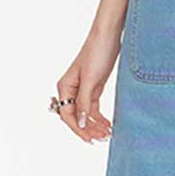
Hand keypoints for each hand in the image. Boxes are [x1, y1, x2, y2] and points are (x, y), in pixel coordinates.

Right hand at [54, 25, 121, 142]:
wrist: (109, 35)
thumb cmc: (97, 53)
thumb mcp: (91, 79)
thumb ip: (84, 102)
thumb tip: (80, 123)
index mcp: (65, 87)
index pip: (68, 115)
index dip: (78, 129)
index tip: (90, 140)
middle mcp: (71, 89)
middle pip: (76, 117)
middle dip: (88, 129)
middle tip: (101, 140)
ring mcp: (83, 89)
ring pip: (86, 114)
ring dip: (95, 125)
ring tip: (108, 135)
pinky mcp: (94, 87)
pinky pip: (93, 108)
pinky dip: (100, 117)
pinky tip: (108, 125)